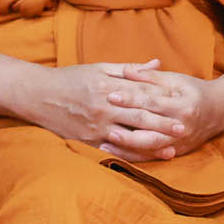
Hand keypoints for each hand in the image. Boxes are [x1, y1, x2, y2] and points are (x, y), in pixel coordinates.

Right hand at [27, 59, 187, 159]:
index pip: (141, 95)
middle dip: (164, 125)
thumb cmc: (71, 78)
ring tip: (172, 149)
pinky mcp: (88, 142)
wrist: (38, 95)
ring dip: (153, 145)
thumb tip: (158, 64)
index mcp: (108, 88)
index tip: (181, 103)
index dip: (163, 100)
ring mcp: (96, 128)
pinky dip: (132, 156)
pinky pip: (115, 152)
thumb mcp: (99, 68)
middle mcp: (104, 109)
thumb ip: (130, 69)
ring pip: (130, 139)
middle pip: (140, 119)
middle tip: (184, 129)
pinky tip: (146, 159)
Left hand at [115, 66, 223, 159]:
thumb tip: (126, 71)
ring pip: (151, 146)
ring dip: (127, 147)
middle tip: (104, 122)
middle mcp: (181, 125)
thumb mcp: (176, 79)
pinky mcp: (177, 152)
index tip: (111, 95)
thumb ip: (150, 76)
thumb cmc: (193, 91)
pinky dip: (135, 157)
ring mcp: (180, 141)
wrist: (219, 111)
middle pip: (150, 127)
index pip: (152, 100)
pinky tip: (117, 155)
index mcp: (181, 103)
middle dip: (126, 125)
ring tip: (105, 145)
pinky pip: (153, 157)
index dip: (131, 97)